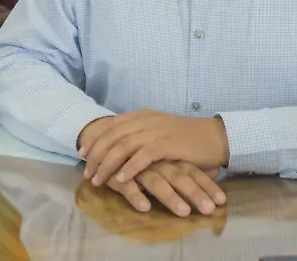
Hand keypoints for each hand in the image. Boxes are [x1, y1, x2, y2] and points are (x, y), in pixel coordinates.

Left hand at [79, 110, 227, 187]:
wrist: (214, 137)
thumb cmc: (186, 138)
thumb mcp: (158, 131)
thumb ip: (139, 135)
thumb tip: (116, 147)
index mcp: (142, 115)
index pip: (111, 125)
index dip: (94, 139)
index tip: (82, 153)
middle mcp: (146, 119)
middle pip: (112, 136)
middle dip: (96, 155)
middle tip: (87, 172)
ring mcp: (157, 130)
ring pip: (123, 146)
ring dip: (108, 164)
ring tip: (99, 180)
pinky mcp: (168, 144)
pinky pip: (142, 156)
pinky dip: (129, 168)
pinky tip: (121, 179)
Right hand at [105, 160, 225, 216]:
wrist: (104, 135)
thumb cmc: (140, 152)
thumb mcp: (167, 156)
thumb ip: (189, 165)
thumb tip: (216, 171)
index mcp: (169, 155)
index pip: (192, 170)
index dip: (206, 185)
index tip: (222, 202)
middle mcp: (156, 160)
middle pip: (179, 176)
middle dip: (195, 193)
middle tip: (209, 210)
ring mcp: (137, 166)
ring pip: (156, 181)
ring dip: (171, 198)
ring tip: (185, 213)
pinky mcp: (117, 174)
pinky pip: (127, 186)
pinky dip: (136, 195)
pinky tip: (145, 207)